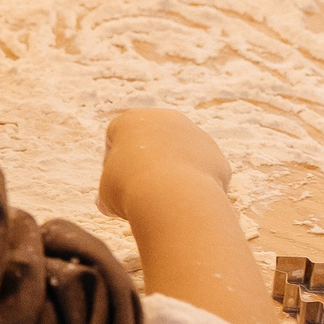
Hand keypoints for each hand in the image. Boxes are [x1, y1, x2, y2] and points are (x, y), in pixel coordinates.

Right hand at [96, 108, 232, 219]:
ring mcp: (195, 135)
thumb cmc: (130, 190)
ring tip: (163, 203)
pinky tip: (184, 204)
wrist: (173, 197)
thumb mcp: (107, 193)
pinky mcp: (217, 156)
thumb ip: (110, 190)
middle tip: (139, 193)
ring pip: (178, 158)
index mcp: (131, 120)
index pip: (116, 138)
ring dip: (172, 178)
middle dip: (146, 166)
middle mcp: (166, 119)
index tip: (115, 185)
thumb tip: (108, 203)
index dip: (112, 164)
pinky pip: (200, 174)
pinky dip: (193, 189)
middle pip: (150, 144)